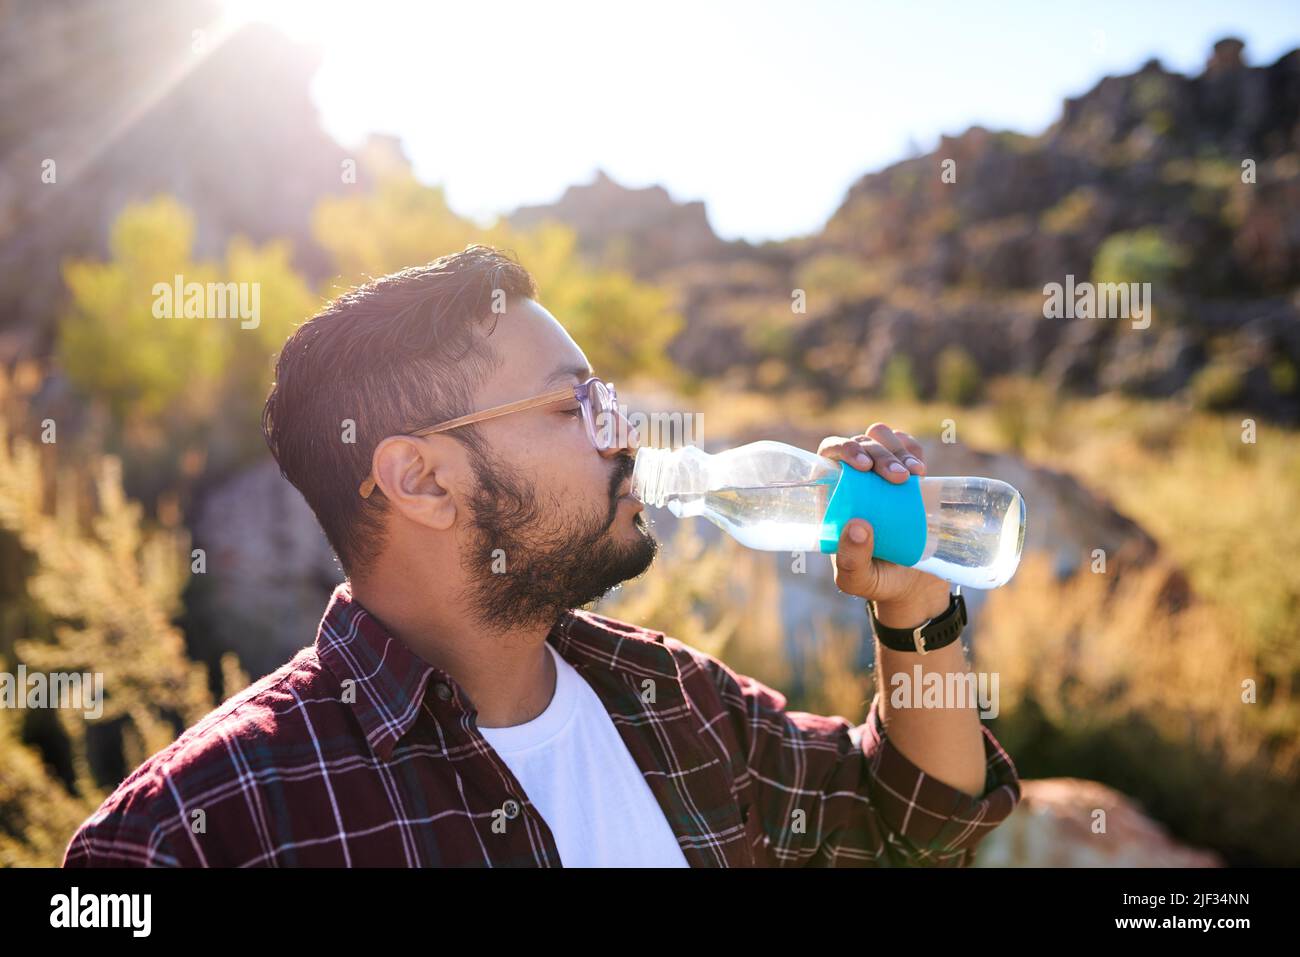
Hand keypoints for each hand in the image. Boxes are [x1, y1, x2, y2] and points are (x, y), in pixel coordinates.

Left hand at [818, 424, 950, 626]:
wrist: (916, 587)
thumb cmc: (878, 582)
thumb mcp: (858, 581)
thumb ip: (851, 561)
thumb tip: (856, 525)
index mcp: (833, 497)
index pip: (829, 456)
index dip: (842, 448)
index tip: (863, 466)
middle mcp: (855, 481)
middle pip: (860, 444)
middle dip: (878, 453)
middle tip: (898, 479)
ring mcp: (882, 476)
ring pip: (883, 440)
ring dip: (897, 448)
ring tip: (915, 475)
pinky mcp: (909, 476)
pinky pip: (908, 447)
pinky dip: (913, 449)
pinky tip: (920, 468)